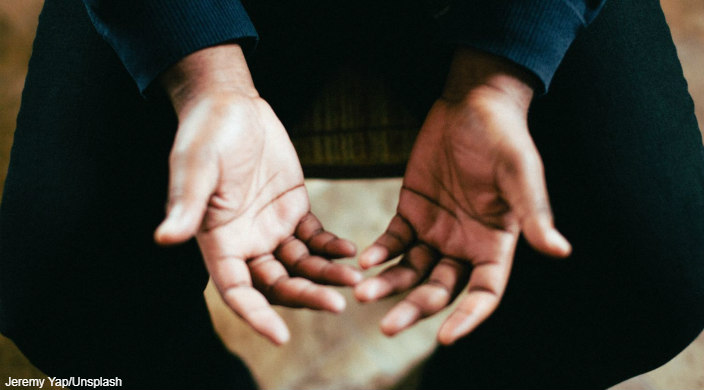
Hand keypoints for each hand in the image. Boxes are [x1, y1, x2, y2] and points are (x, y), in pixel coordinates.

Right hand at [154, 45, 359, 344]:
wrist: (232, 105)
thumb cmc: (206, 133)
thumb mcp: (195, 166)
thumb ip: (188, 204)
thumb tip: (165, 237)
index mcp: (218, 240)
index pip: (236, 290)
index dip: (255, 316)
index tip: (281, 336)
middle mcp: (245, 242)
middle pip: (276, 285)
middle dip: (305, 297)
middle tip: (337, 305)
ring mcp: (271, 228)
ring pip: (301, 266)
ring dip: (326, 275)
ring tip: (356, 279)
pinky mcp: (293, 209)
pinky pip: (315, 238)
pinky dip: (332, 247)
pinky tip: (351, 251)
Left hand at [354, 48, 570, 344]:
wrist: (473, 104)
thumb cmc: (504, 137)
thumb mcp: (520, 172)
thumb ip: (533, 213)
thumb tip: (560, 250)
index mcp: (496, 243)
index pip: (484, 293)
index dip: (468, 317)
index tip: (445, 337)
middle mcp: (465, 245)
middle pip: (440, 289)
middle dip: (415, 308)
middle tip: (387, 327)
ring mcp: (436, 230)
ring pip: (411, 270)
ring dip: (389, 284)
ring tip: (363, 294)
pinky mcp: (412, 212)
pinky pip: (394, 241)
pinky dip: (380, 252)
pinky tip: (365, 260)